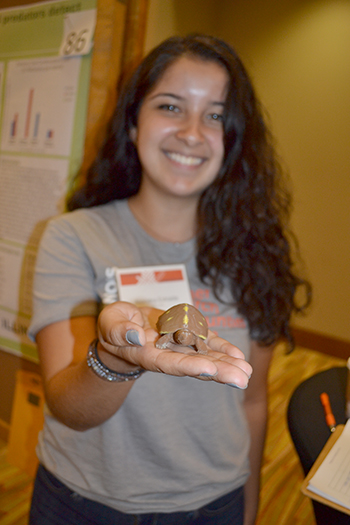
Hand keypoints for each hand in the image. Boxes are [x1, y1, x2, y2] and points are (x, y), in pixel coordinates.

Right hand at [97, 302, 251, 387]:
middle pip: (194, 365)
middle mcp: (167, 355)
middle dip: (218, 371)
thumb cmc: (113, 325)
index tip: (209, 370)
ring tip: (247, 371)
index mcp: (148, 355)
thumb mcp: (109, 324)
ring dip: (226, 364)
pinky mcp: (186, 336)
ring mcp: (179, 347)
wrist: (124, 327)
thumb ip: (119, 331)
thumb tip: (136, 336)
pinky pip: (206, 343)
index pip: (170, 363)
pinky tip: (239, 356)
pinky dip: (222, 349)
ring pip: (205, 356)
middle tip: (242, 379)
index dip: (189, 366)